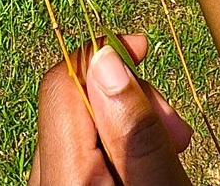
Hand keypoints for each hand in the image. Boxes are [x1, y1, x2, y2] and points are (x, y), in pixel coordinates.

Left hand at [28, 35, 191, 185]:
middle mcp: (46, 180)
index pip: (62, 82)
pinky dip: (117, 144)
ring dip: (127, 121)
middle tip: (174, 127)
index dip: (102, 53)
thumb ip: (134, 129)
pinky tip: (145, 160)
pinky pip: (82, 149)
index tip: (140, 47)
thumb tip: (106, 57)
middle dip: (128, 96)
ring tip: (169, 147)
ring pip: (80, 126)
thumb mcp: (161, 185)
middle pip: (74, 102)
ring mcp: (53, 183)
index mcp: (64, 177)